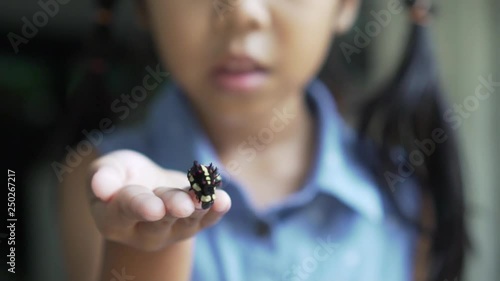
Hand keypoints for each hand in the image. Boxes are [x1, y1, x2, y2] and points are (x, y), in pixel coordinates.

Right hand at [87, 149, 230, 250]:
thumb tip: (100, 186)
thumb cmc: (122, 176)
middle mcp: (143, 232)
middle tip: (181, 205)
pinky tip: (223, 200)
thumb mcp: (109, 169)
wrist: (148, 185)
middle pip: (159, 220)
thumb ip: (104, 176)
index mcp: (113, 219)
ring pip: (185, 220)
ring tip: (204, 197)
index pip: (125, 212)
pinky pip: (207, 220)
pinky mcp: (194, 223)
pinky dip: (215, 211)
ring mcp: (172, 231)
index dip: (139, 207)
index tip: (153, 207)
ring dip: (197, 208)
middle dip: (171, 209)